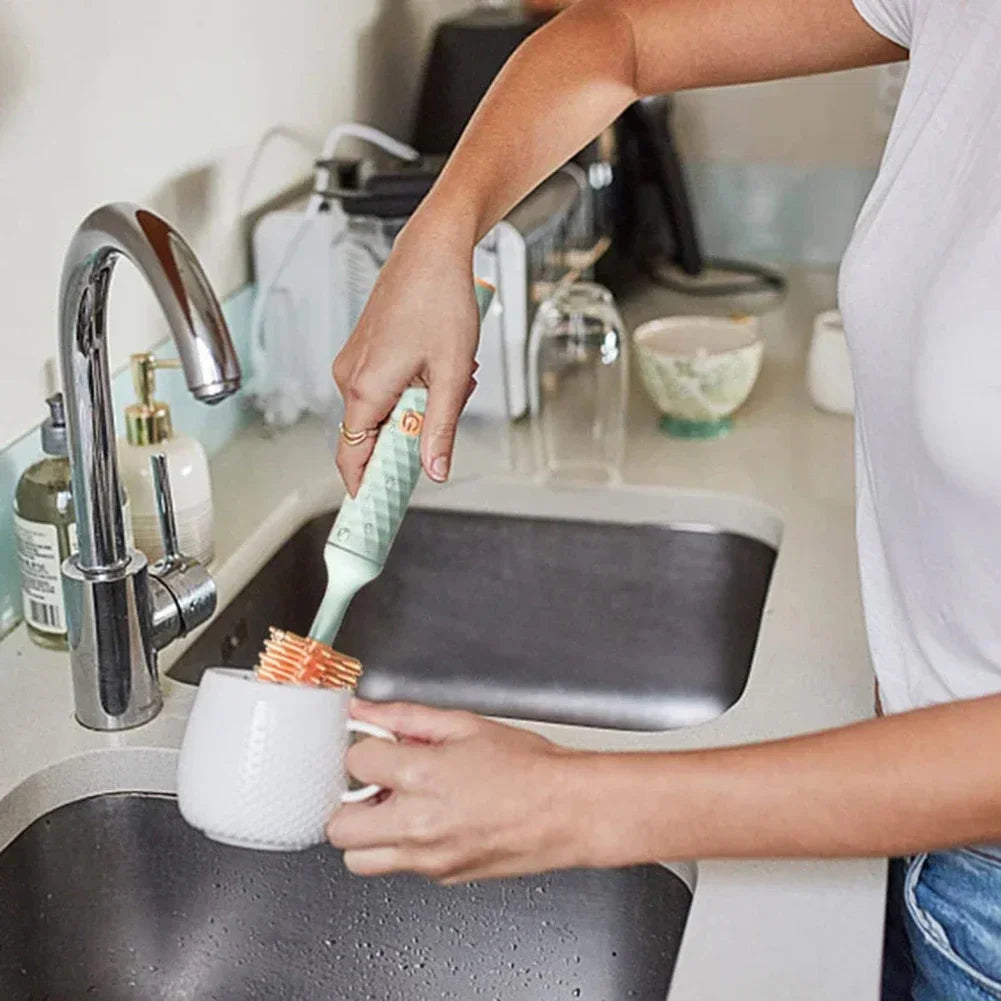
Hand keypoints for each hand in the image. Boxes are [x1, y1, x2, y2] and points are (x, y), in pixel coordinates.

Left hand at [327, 700, 591, 882]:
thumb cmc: (529, 768)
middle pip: (339, 827)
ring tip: (398, 808)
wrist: (570, 811)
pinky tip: (430, 822)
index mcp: (421, 777)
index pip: (355, 763)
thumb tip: (365, 712)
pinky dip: (402, 848)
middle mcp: (417, 824)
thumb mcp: (465, 725)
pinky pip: (399, 867)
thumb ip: (406, 718)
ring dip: (367, 834)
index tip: (381, 748)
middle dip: (351, 801)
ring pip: (359, 861)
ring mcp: (428, 859)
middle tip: (378, 785)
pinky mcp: (443, 878)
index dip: (366, 750)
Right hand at [331, 221, 479, 495]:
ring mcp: (354, 362)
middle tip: (445, 422)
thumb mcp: (452, 375)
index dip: (363, 488)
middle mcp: (350, 378)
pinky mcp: (364, 350)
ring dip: (418, 409)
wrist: (433, 250)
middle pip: (370, 436)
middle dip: (411, 437)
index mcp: (365, 389)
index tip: (375, 511)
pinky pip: (383, 388)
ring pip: (383, 410)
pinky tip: (439, 366)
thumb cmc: (440, 300)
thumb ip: (440, 430)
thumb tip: (434, 470)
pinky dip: (412, 389)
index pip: (351, 457)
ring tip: (451, 377)